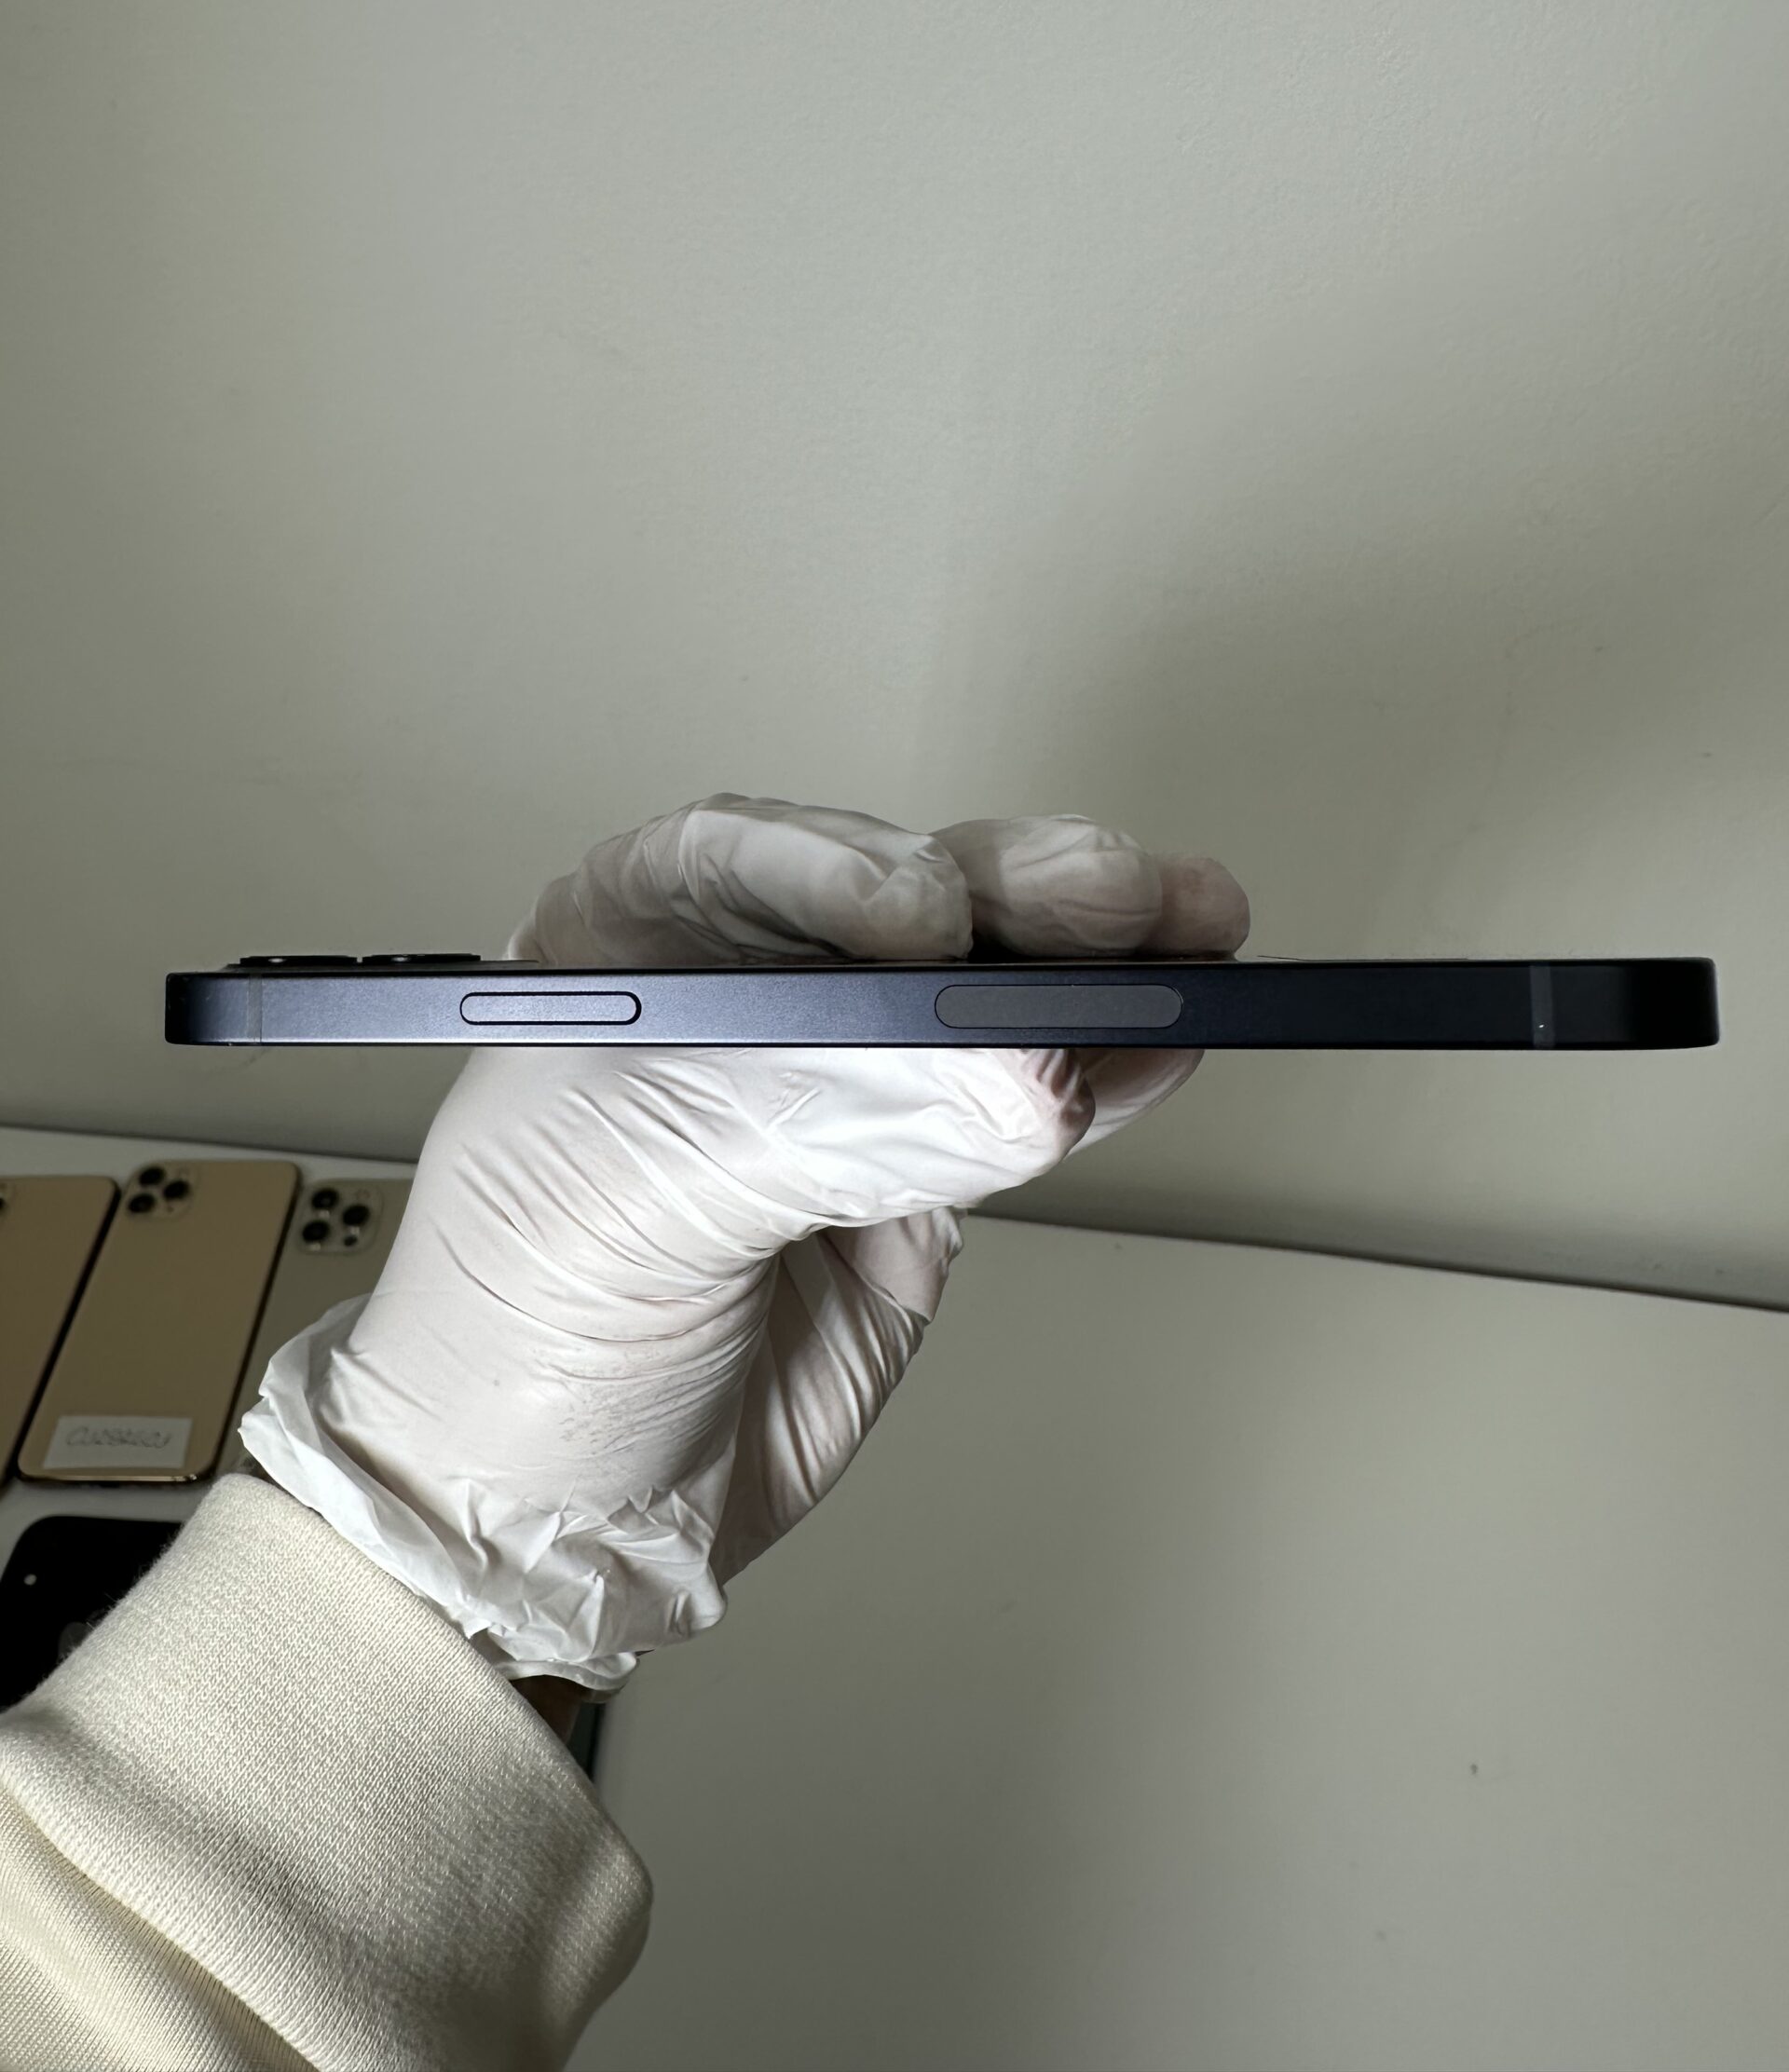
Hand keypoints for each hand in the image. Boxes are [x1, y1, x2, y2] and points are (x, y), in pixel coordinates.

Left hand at [241, 793, 1246, 1693]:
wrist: (563, 1520)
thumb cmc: (511, 1336)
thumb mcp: (623, 1200)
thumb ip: (814, 1124)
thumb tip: (1019, 1085)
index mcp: (625, 955)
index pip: (745, 860)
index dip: (846, 860)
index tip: (925, 915)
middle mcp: (745, 1003)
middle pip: (899, 906)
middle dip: (1010, 891)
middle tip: (1109, 898)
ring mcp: (844, 1091)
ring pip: (987, 998)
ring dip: (1093, 963)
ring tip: (1191, 932)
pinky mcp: (923, 1182)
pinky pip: (1032, 1112)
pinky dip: (1111, 1076)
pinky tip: (1169, 1039)